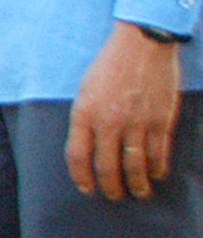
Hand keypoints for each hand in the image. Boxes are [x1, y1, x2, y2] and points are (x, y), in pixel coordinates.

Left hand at [67, 23, 181, 201]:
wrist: (142, 42)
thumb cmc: (109, 63)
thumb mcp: (84, 89)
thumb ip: (84, 118)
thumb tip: (87, 146)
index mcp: (84, 113)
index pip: (77, 156)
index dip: (81, 177)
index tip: (86, 188)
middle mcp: (109, 122)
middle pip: (107, 167)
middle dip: (110, 187)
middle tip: (113, 195)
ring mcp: (137, 123)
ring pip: (135, 166)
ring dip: (137, 184)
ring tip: (138, 193)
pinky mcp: (162, 120)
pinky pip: (159, 152)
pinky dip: (158, 167)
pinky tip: (157, 174)